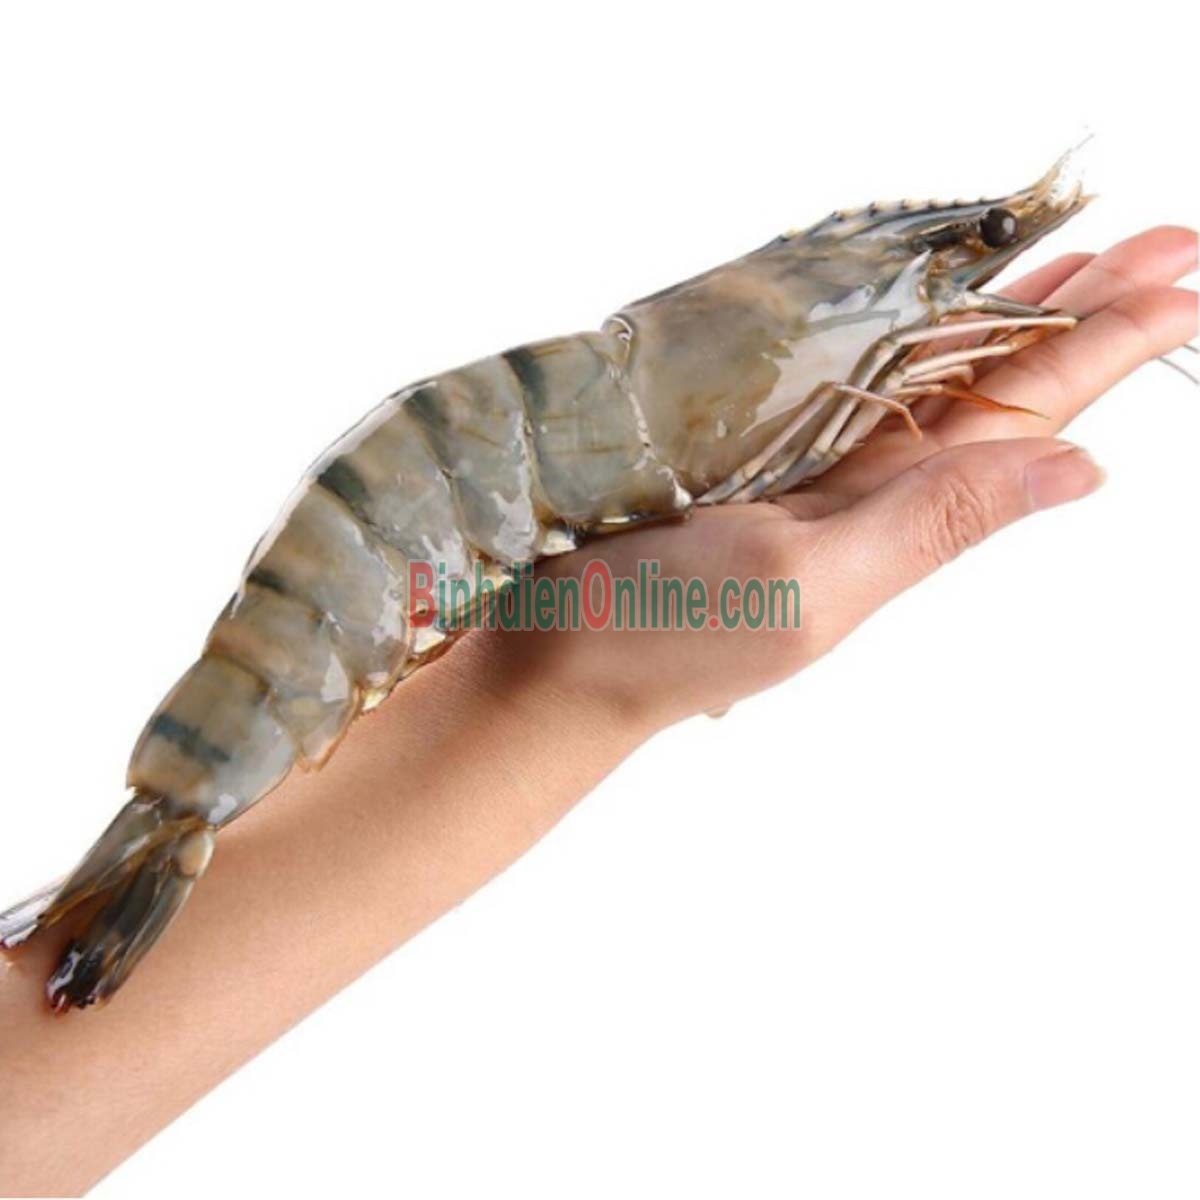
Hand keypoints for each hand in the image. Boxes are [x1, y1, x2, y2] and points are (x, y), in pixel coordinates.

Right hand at [493, 226, 1196, 729]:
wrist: (551, 655)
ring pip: (918, 366)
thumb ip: (937, 523)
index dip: (1104, 347)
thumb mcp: (816, 586)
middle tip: (1167, 245)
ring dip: (1000, 307)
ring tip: (1076, 252)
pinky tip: (925, 297)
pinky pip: (831, 368)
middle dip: (1079, 311)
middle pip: (990, 381)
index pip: (1023, 417)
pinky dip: (887, 323)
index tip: (1184, 284)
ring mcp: (796, 452)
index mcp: (893, 516)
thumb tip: (1083, 470)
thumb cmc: (669, 636)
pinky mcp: (735, 433)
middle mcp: (858, 479)